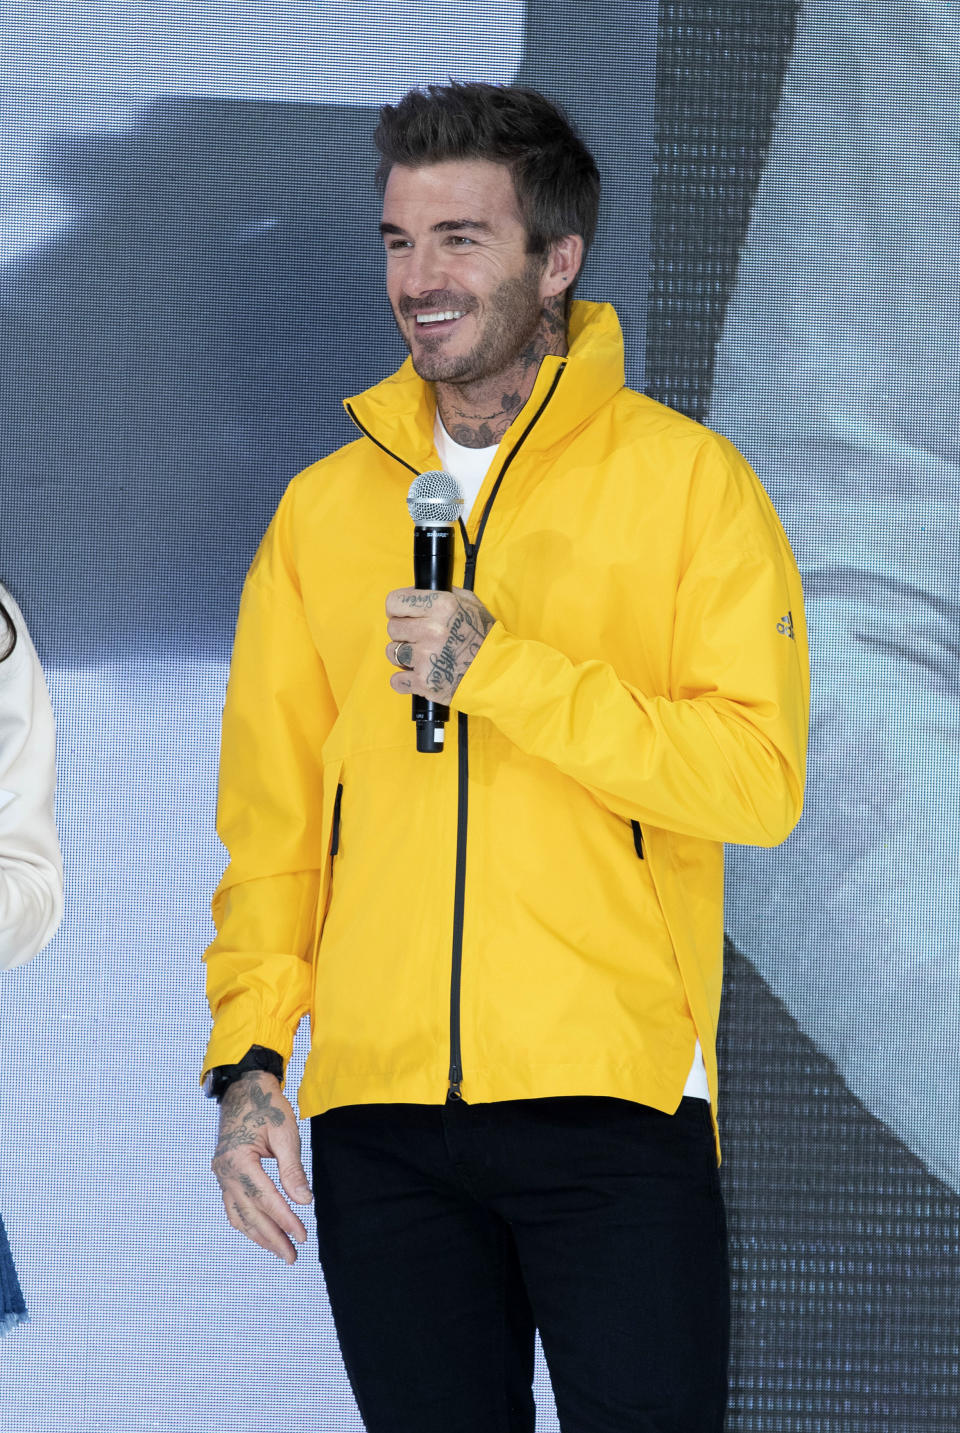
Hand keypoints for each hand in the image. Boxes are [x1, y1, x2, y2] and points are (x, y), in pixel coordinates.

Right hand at [211, 1072, 311, 1263]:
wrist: (244, 1087)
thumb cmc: (267, 1105)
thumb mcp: (284, 1133)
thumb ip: (292, 1170)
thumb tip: (304, 1202)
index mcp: (238, 1161)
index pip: (265, 1199)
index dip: (284, 1220)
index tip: (302, 1236)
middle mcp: (224, 1172)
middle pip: (249, 1214)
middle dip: (272, 1237)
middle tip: (293, 1256)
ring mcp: (221, 1174)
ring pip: (238, 1215)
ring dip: (259, 1235)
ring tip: (280, 1250)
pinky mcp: (224, 1174)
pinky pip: (233, 1206)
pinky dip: (248, 1222)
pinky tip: (262, 1232)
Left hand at [385, 587, 493, 702]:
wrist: (499, 672)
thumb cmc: (485, 638)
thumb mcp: (471, 603)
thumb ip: (444, 594)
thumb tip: (418, 591)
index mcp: (442, 606)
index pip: (395, 602)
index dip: (396, 609)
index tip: (402, 615)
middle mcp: (431, 630)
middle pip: (392, 628)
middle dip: (404, 632)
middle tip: (419, 638)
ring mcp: (426, 657)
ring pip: (392, 652)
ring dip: (403, 655)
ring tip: (422, 656)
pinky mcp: (424, 682)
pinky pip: (396, 680)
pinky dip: (405, 680)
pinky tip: (420, 674)